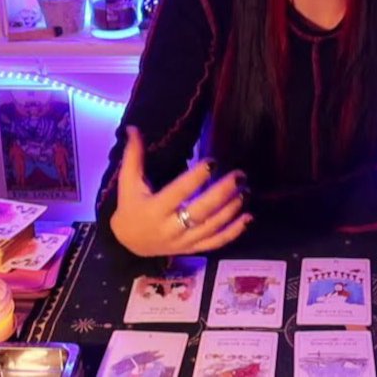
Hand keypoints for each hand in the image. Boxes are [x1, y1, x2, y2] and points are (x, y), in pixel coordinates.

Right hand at [109, 126, 251, 255]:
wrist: (129, 245)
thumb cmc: (130, 208)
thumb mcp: (128, 183)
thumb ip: (133, 156)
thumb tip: (134, 128)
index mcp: (154, 209)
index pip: (178, 192)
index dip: (196, 178)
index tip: (213, 161)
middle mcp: (170, 228)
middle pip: (201, 211)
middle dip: (223, 193)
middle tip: (240, 175)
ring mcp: (183, 241)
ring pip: (212, 227)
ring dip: (232, 209)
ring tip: (246, 190)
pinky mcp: (192, 249)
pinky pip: (216, 242)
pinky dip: (234, 232)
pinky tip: (249, 217)